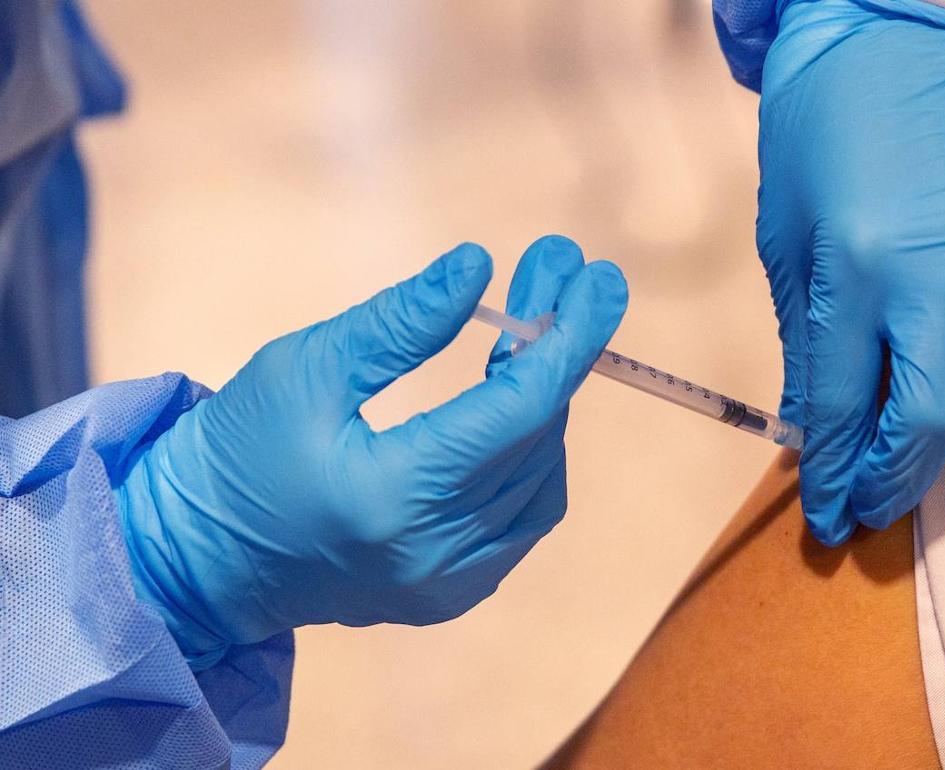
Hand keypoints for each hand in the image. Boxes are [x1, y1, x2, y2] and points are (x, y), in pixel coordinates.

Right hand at [115, 236, 626, 665]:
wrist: (201, 557)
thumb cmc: (240, 451)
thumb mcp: (306, 367)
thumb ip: (399, 322)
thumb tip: (477, 267)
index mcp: (395, 495)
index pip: (520, 411)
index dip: (568, 338)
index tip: (598, 277)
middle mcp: (437, 553)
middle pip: (538, 439)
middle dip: (557, 351)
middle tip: (558, 277)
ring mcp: (450, 584)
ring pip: (541, 480)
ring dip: (545, 404)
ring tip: (524, 341)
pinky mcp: (450, 596)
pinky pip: (521, 519)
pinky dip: (531, 458)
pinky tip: (512, 410)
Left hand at [757, 0, 944, 544]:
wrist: (890, 40)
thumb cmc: (823, 140)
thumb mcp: (787, 240)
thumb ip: (807, 338)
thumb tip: (817, 428)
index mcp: (846, 273)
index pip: (839, 410)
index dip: (834, 477)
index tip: (834, 519)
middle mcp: (927, 272)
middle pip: (925, 419)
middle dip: (898, 482)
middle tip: (880, 502)